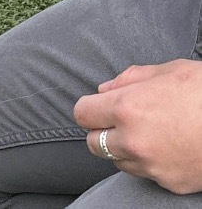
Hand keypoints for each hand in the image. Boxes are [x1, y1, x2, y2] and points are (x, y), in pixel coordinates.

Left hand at [73, 59, 201, 194]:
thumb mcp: (166, 71)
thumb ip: (129, 79)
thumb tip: (104, 89)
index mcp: (126, 108)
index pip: (83, 114)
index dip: (90, 108)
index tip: (99, 106)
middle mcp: (134, 141)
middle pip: (93, 143)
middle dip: (101, 131)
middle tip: (118, 122)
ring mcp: (152, 166)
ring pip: (118, 161)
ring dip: (124, 149)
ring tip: (146, 134)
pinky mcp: (170, 183)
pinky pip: (146, 174)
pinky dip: (149, 163)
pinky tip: (166, 148)